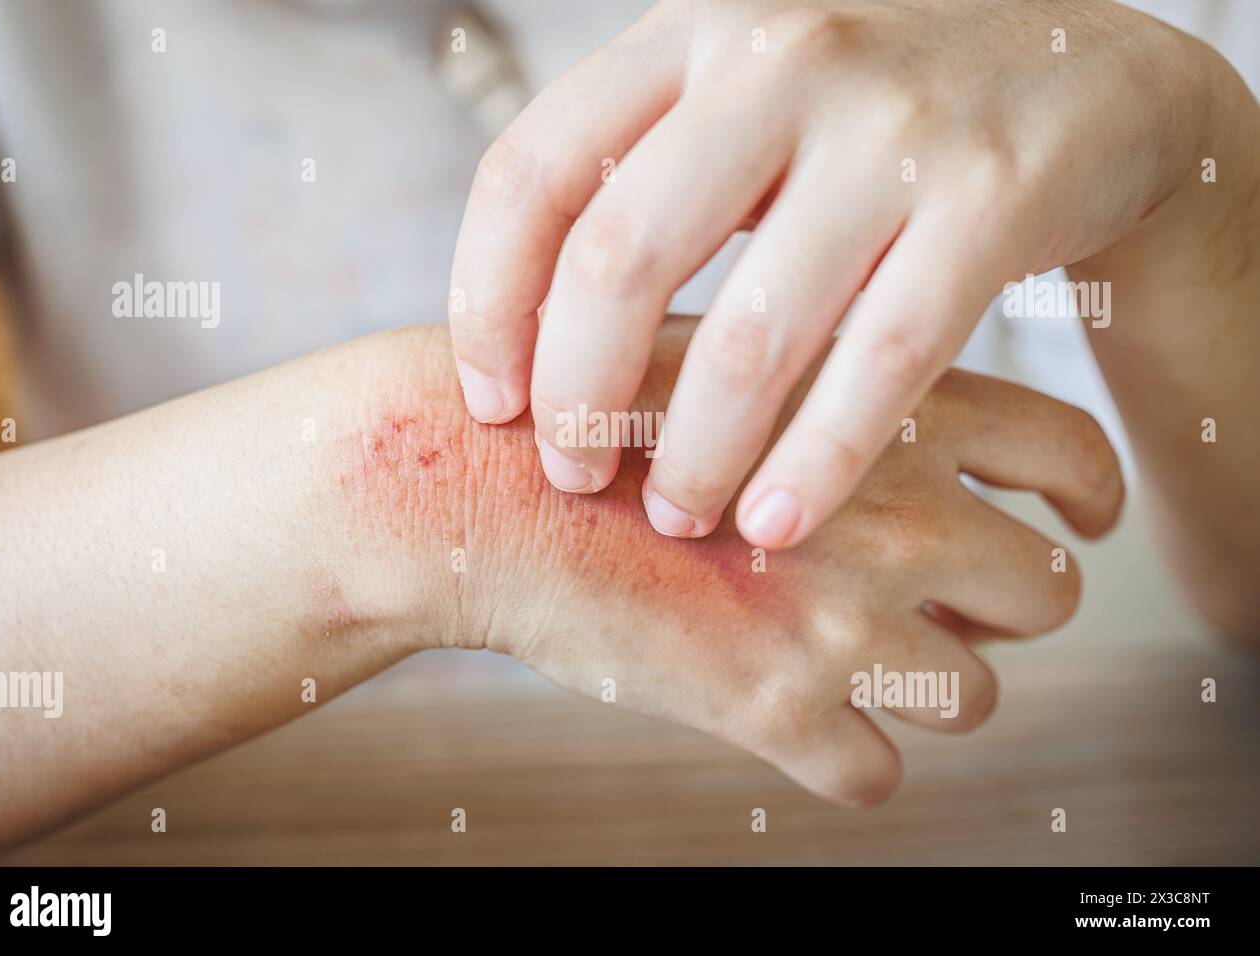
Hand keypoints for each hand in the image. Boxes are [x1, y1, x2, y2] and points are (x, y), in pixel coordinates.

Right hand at [372, 320, 1123, 805]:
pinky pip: (875, 778)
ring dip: (921, 686)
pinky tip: (782, 714)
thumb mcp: (745, 356)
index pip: (1073, 459)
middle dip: (999, 606)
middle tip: (928, 600)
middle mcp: (898, 515)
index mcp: (896, 409)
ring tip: (833, 651)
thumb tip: (933, 459)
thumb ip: (848, 394)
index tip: (1071, 524)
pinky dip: (840, 758)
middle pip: (1044, 593)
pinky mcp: (776, 709)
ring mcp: (844, 619)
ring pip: (975, 698)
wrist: (479, 483)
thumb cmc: (596, 411)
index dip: (1086, 500)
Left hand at [447, 0, 1198, 548]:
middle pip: (619, 262)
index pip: (532, 175)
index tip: (491, 405)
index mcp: (689, 38)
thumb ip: (643, 185)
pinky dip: (820, 462)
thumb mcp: (745, 110)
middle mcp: (778, 62)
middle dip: (579, 400)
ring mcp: (892, 127)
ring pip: (753, 334)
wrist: (1085, 74)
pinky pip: (883, 362)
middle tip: (574, 480)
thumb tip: (521, 336)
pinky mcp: (994, 198)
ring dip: (696, 455)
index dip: (489, 305)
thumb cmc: (872, 119)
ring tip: (680, 520)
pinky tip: (778, 527)